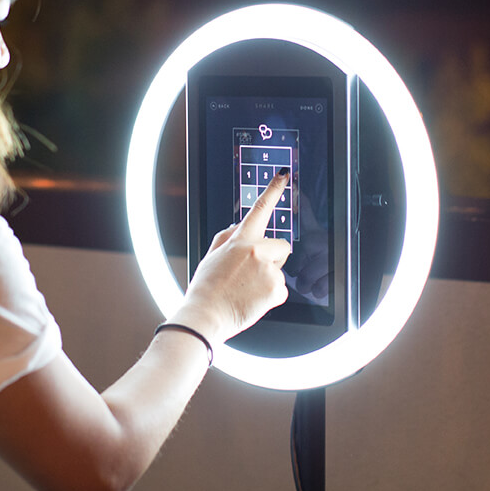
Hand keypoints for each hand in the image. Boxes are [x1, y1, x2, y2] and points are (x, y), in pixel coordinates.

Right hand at [174, 169, 291, 344]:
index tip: (283, 174)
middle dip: (275, 257)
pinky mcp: (276, 289)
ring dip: (269, 279)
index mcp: (240, 240)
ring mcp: (268, 270)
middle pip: (282, 246)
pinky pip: (281, 290)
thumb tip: (239, 226)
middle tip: (253, 273)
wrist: (206, 315)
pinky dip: (270, 297)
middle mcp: (257, 250)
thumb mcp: (212, 256)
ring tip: (247, 290)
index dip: (273, 189)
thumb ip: (227, 237)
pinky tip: (253, 300)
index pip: (259, 209)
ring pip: (280, 271)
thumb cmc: (206, 288)